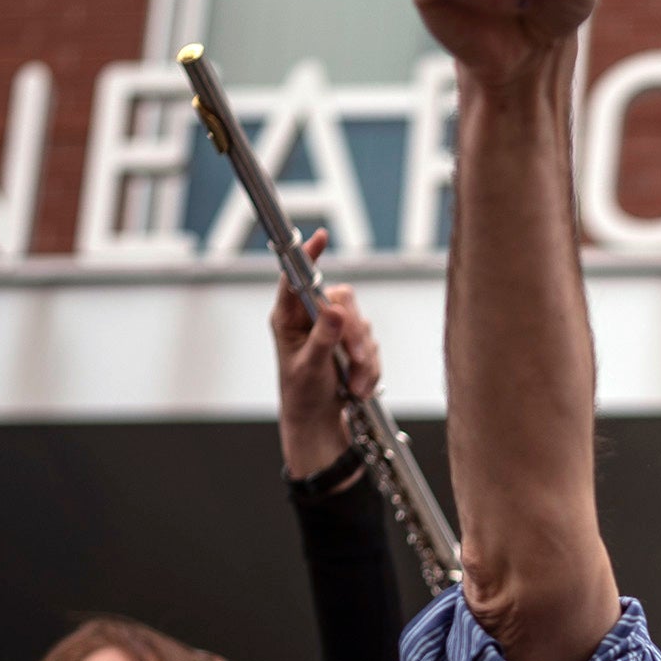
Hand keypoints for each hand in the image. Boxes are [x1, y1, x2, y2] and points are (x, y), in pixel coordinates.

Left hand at [271, 225, 383, 476]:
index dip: (307, 256)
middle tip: (355, 359)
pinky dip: (370, 367)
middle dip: (354, 334)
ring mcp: (333, 328)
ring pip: (362, 325)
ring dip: (364, 359)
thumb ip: (322, 339)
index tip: (321, 238)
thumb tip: (335, 310)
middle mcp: (311, 317)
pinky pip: (372, 344)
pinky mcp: (351, 342)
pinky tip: (359, 386)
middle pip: (343, 301)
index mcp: (288, 318)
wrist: (318, 422)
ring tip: (354, 386)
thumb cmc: (302, 395)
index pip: (296, 279)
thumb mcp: (309, 368)